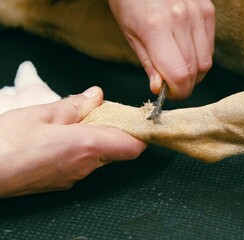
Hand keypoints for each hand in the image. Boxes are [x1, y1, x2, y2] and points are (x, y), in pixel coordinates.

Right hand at [0, 87, 145, 197]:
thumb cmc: (8, 143)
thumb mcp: (43, 113)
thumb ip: (75, 105)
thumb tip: (96, 95)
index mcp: (88, 146)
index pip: (133, 146)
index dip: (140, 133)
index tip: (138, 119)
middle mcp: (86, 165)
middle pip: (118, 149)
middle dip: (116, 131)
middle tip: (102, 113)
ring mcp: (75, 177)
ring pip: (100, 157)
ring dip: (98, 139)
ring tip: (77, 122)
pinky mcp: (62, 182)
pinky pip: (84, 164)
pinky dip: (83, 150)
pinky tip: (63, 138)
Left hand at [109, 0, 214, 98]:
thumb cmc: (130, 0)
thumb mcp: (130, 34)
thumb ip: (148, 63)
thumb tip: (159, 87)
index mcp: (156, 27)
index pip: (179, 75)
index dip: (176, 92)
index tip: (168, 93)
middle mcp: (181, 19)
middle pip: (194, 71)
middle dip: (184, 85)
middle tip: (171, 83)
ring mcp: (198, 13)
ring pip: (206, 62)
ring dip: (194, 73)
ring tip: (179, 67)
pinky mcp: (207, 9)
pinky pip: (210, 46)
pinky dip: (200, 55)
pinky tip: (186, 51)